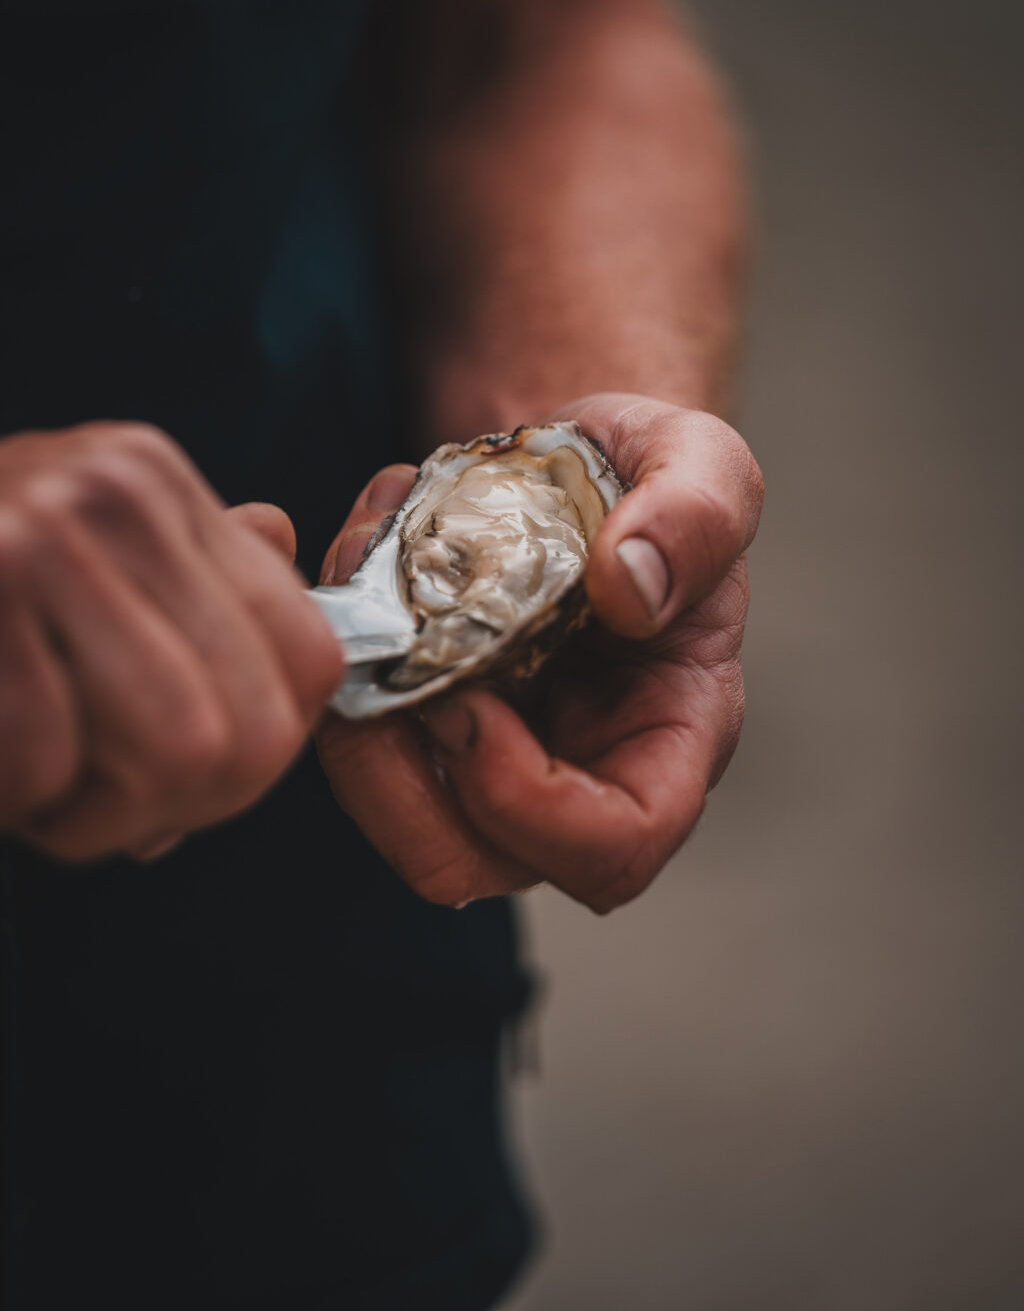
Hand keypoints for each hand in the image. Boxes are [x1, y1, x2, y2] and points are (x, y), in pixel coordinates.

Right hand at [0, 423, 343, 860]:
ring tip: (42, 787)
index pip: (310, 656)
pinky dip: (19, 799)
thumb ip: (185, 574)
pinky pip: (46, 764)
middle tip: (108, 809)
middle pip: (255, 726)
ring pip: (180, 751)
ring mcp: (44, 536)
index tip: (198, 781)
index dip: (268, 754)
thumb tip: (275, 540)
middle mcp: (119, 492)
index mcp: (157, 487)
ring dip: (100, 815)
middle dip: (183, 808)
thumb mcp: (69, 554)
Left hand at [316, 395, 762, 911]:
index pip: (617, 846)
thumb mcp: (703, 463)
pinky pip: (364, 740)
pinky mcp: (430, 721)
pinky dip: (340, 659)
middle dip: (390, 782)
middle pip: (473, 863)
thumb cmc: (653, 474)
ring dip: (347, 717)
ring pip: (397, 815)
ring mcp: (497, 756)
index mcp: (671, 734)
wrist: (583, 461)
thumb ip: (695, 517)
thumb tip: (629, 588)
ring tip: (357, 570)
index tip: (467, 701)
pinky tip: (359, 549)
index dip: (529, 806)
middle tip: (373, 663)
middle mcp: (582, 771)